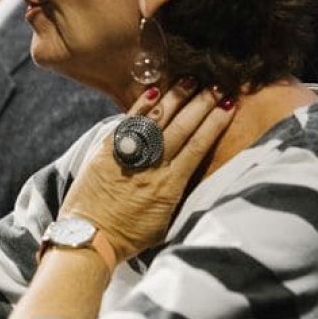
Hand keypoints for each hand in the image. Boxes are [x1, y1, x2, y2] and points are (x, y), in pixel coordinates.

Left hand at [60, 78, 233, 263]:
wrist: (88, 238)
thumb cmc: (129, 236)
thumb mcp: (163, 222)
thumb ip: (177, 195)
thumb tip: (191, 175)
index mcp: (169, 187)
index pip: (198, 146)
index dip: (215, 124)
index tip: (229, 106)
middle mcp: (151, 168)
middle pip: (182, 128)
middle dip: (201, 104)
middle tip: (216, 86)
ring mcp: (128, 157)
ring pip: (156, 121)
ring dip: (175, 98)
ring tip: (190, 80)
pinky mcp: (106, 152)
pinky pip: (127, 124)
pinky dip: (141, 106)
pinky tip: (155, 91)